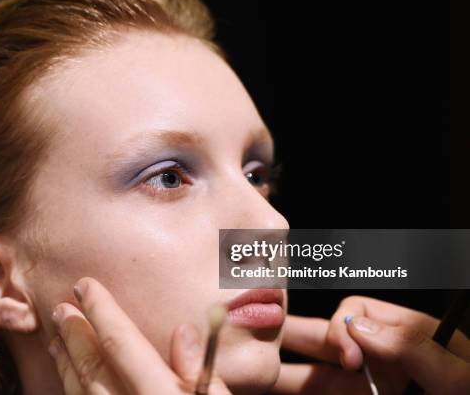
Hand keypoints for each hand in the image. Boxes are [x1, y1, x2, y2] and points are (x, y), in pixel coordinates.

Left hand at [47, 277, 231, 393]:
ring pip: (80, 392)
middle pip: (93, 368)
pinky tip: (71, 379)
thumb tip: (182, 330)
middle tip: (62, 308)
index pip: (123, 346)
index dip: (102, 312)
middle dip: (76, 334)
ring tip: (58, 340)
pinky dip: (73, 390)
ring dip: (68, 363)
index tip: (86, 285)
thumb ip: (203, 371)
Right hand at [272, 295, 469, 393]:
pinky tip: (272, 390)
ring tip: (251, 371)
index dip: (342, 329)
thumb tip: (360, 327)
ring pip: (314, 373)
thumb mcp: (458, 376)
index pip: (356, 313)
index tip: (349, 359)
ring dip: (282, 370)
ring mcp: (367, 387)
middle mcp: (381, 360)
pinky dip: (296, 393)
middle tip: (253, 332)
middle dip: (289, 335)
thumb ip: (412, 345)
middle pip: (324, 339)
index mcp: (405, 337)